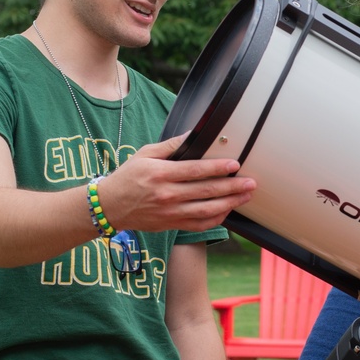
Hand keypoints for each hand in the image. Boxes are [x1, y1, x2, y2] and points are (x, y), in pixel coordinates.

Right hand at [99, 134, 254, 233]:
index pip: (195, 170)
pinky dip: (216, 219)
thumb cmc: (127, 177)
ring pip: (206, 211)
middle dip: (232, 187)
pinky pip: (199, 225)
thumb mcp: (144, 154)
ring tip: (245, 196)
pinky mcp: (171, 225)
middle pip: (206, 191)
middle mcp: (166, 195)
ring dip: (230, 204)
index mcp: (160, 174)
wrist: (109, 207)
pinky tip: (227, 211)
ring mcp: (169, 212)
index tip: (235, 164)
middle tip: (250, 182)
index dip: (217, 168)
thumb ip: (170, 146)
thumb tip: (193, 134)